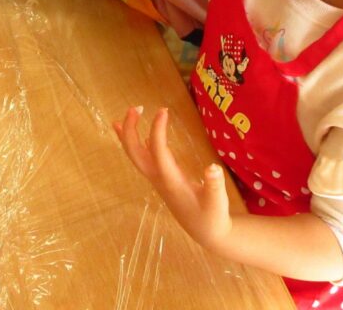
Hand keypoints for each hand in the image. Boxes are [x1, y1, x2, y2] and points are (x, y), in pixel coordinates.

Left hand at [113, 107, 232, 247]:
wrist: (207, 233)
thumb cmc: (213, 217)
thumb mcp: (218, 202)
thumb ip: (215, 185)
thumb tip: (213, 168)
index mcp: (171, 181)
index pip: (158, 151)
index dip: (158, 130)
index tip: (163, 110)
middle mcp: (159, 179)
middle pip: (135, 153)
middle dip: (131, 130)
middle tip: (135, 108)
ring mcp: (158, 179)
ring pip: (136, 156)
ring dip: (129, 136)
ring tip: (124, 116)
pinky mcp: (162, 180)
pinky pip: (144, 159)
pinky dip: (139, 145)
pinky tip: (141, 136)